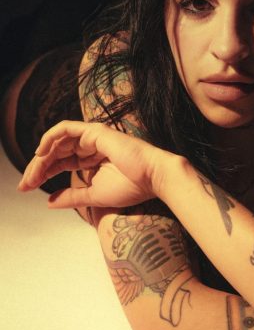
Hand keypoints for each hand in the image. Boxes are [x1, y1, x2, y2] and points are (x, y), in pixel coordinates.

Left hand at [17, 120, 174, 208]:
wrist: (153, 178)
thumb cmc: (131, 187)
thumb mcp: (93, 195)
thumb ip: (72, 197)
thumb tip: (49, 201)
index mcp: (91, 159)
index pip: (61, 162)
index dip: (42, 173)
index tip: (28, 188)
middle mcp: (90, 146)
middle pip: (56, 152)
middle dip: (38, 167)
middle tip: (25, 184)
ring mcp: (93, 137)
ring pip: (58, 141)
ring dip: (42, 156)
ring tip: (32, 173)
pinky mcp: (95, 131)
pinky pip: (66, 128)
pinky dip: (51, 137)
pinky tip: (41, 153)